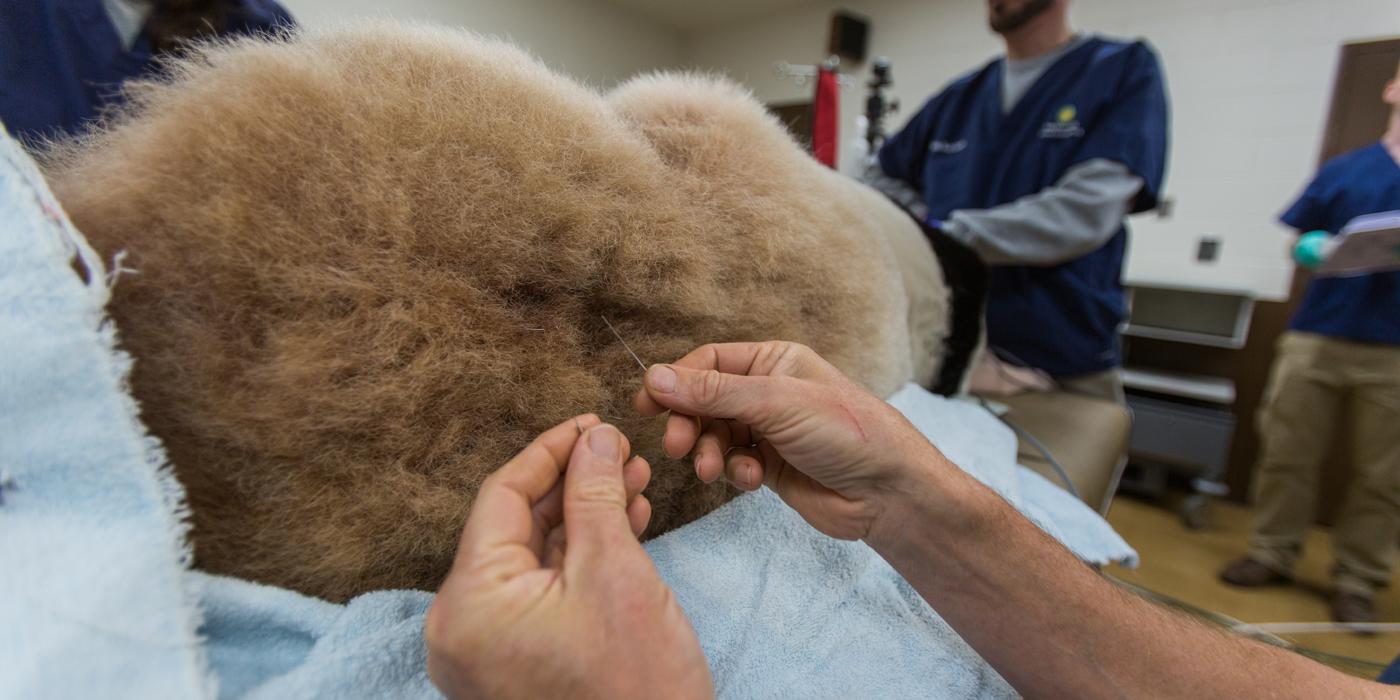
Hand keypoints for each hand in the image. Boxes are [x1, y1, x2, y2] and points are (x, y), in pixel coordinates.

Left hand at [425, 415, 713, 699]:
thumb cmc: (637, 685)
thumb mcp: (616, 573)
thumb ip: (596, 495)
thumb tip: (593, 437)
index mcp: (469, 604)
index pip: (501, 498)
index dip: (551, 451)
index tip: (593, 423)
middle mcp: (461, 629)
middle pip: (513, 526)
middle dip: (572, 484)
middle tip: (621, 452)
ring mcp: (485, 652)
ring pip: (531, 559)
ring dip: (581, 517)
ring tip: (632, 483)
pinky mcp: (513, 665)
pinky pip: (538, 594)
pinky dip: (576, 560)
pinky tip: (622, 526)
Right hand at [634, 341, 948, 541]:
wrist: (888, 491)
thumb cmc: (845, 432)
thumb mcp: (775, 403)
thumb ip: (713, 393)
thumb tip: (655, 377)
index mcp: (774, 361)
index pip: (709, 362)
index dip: (676, 381)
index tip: (648, 405)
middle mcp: (768, 392)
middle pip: (704, 402)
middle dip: (688, 423)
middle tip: (675, 446)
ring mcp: (769, 431)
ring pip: (715, 436)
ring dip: (709, 453)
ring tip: (715, 470)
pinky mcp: (772, 468)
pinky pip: (734, 464)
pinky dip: (734, 473)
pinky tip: (752, 480)